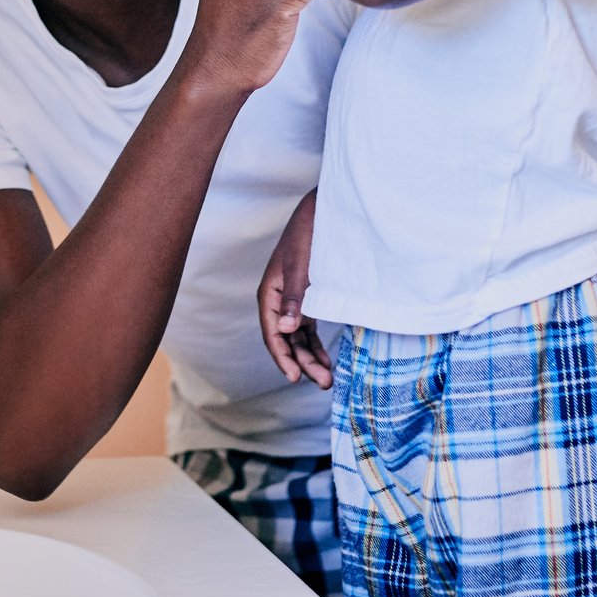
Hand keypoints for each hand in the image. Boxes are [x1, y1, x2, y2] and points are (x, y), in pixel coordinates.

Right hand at [259, 190, 330, 387]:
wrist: (322, 214)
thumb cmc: (308, 236)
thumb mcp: (301, 267)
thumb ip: (295, 299)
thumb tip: (288, 330)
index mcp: (270, 293)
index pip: (273, 333)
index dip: (282, 356)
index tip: (294, 377)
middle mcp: (278, 301)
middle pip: (287, 340)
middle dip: (303, 363)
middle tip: (323, 382)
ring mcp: (293, 302)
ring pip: (298, 338)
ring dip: (310, 357)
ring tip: (327, 378)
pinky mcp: (307, 300)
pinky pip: (308, 329)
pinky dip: (316, 344)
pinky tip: (327, 360)